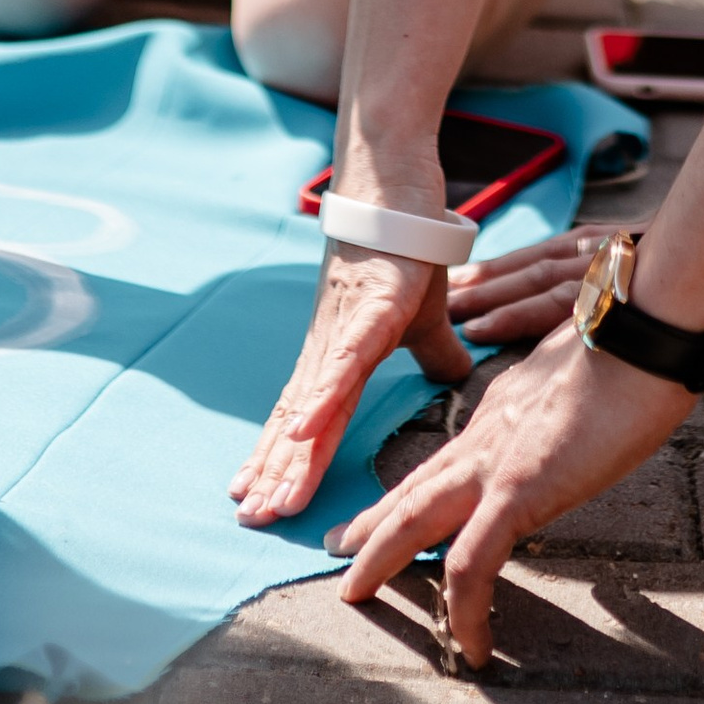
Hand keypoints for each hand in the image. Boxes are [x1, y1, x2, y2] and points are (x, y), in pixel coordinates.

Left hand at [231, 239, 473, 529]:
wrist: (398, 184)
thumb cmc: (406, 248)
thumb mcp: (424, 316)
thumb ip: (434, 351)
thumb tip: (454, 376)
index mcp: (341, 357)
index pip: (309, 422)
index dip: (286, 464)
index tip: (262, 504)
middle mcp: (330, 349)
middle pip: (299, 424)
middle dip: (274, 473)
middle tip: (249, 519)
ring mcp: (346, 329)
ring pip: (313, 403)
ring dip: (289, 453)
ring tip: (267, 497)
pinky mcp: (370, 307)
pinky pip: (345, 360)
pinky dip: (322, 397)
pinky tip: (301, 431)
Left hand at [333, 319, 694, 662]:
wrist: (643, 336)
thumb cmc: (633, 350)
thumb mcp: (583, 383)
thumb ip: (565, 409)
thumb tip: (574, 428)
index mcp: (501, 411)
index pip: (445, 458)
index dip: (414, 486)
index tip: (394, 506)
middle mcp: (484, 434)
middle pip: (412, 486)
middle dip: (371, 521)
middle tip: (337, 548)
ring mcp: (492, 463)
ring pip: (413, 519)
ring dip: (380, 558)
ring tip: (355, 595)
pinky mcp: (514, 492)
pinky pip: (471, 564)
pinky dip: (465, 611)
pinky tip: (471, 647)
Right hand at [446, 226, 703, 407]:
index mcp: (653, 271)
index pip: (576, 295)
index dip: (524, 313)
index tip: (479, 328)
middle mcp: (630, 252)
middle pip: (548, 270)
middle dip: (496, 290)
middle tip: (446, 311)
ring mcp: (625, 243)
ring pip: (551, 256)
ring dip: (503, 273)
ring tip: (458, 289)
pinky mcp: (629, 237)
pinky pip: (566, 247)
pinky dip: (529, 257)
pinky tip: (503, 268)